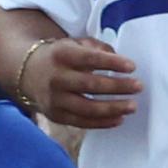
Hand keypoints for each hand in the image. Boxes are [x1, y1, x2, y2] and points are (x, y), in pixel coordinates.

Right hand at [22, 37, 141, 128]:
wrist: (28, 72)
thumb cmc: (62, 57)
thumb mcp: (76, 44)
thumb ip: (98, 48)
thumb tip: (120, 60)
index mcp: (62, 55)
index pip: (90, 59)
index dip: (113, 63)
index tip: (132, 66)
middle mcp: (56, 78)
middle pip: (91, 84)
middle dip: (118, 86)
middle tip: (139, 86)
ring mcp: (54, 99)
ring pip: (87, 107)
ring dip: (113, 108)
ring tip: (133, 106)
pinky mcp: (56, 115)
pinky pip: (82, 122)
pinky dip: (103, 122)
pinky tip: (119, 118)